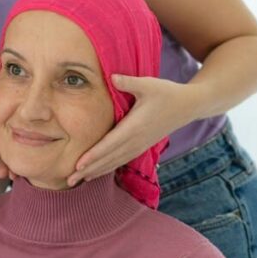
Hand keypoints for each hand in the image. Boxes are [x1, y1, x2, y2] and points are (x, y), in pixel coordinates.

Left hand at [67, 75, 198, 185]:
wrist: (187, 106)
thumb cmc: (166, 92)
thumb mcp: (148, 84)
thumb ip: (128, 82)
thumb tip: (111, 77)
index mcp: (135, 127)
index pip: (110, 144)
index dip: (93, 155)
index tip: (78, 165)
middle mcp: (137, 140)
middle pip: (109, 158)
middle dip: (89, 169)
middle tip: (69, 179)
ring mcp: (140, 145)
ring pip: (115, 162)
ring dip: (97, 171)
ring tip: (79, 180)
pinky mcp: (142, 145)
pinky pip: (122, 160)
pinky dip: (109, 167)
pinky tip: (98, 171)